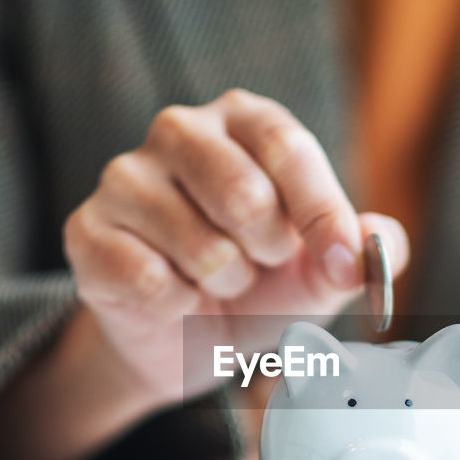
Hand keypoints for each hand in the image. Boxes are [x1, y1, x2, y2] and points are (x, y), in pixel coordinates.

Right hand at [63, 88, 408, 409]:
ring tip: (216, 280)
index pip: (288, 148)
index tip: (340, 265)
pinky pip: (151, 281)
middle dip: (267, 253)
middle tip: (259, 263)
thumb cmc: (262, 285)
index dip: (321, 216)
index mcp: (244, 118)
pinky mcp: (86, 231)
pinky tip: (173, 299)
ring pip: (201, 247)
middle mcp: (179, 130)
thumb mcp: (324, 270)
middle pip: (243, 194)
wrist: (189, 342)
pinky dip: (178, 308)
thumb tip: (373, 246)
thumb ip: (362, 250)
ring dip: (224, 285)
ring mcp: (124, 177)